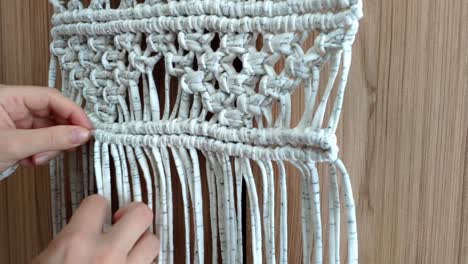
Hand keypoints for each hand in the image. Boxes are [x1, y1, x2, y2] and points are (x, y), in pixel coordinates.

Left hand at [0, 85, 92, 172]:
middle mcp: (14, 108)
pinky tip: (30, 161)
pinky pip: (41, 142)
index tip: (87, 128)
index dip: (72, 112)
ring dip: (49, 148)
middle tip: (70, 145)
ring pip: (49, 131)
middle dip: (60, 135)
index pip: (51, 98)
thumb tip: (81, 134)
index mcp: (10, 98)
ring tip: (38, 159)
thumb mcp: (14, 145)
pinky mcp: (18, 139)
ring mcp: (16, 124)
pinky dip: (41, 154)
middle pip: (53, 115)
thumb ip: (50, 139)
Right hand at [33, 195, 159, 263]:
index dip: (97, 205)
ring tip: (130, 247)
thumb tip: (79, 234)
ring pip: (153, 241)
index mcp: (75, 244)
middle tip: (125, 220)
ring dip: (142, 243)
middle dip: (133, 215)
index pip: (97, 201)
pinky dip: (143, 263)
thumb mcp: (46, 261)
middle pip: (141, 213)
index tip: (98, 209)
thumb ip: (69, 242)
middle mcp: (105, 255)